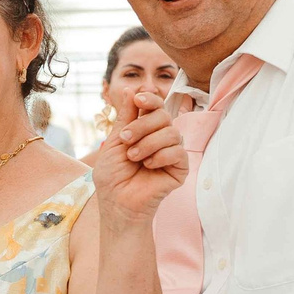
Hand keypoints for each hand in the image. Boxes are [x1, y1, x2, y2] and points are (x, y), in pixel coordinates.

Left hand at [92, 91, 189, 225]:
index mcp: (145, 130)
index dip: (150, 99)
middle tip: (126, 140)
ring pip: (172, 132)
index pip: (155, 106)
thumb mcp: (115, 142)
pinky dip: (161, 156)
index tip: (138, 98)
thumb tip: (131, 89)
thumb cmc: (113, 176)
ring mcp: (171, 153)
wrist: (117, 203)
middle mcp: (161, 138)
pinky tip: (148, 166)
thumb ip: (126, 117)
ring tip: (133, 157)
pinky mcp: (180, 169)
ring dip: (149, 143)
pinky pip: (179, 152)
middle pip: (164, 115)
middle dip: (143, 124)